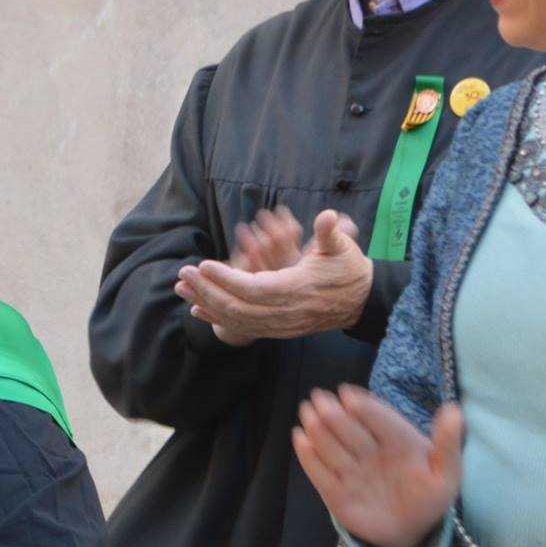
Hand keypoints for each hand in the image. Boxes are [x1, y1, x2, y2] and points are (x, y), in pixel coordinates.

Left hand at [175, 209, 373, 345]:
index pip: (253, 288)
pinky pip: (242, 327)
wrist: (362, 301)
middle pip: (238, 307)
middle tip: (183, 273)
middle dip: (208, 290)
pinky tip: (197, 309)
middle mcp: (286, 312)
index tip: (203, 265)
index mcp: (297, 289)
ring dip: (207, 304)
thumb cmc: (349, 269)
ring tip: (183, 289)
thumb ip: (331, 232)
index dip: (226, 279)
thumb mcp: (343, 247)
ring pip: (236, 319)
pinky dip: (218, 319)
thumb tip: (328, 216)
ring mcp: (281, 325)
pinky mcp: (278, 330)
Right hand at [294, 387, 463, 546]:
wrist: (410, 532)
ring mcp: (352, 471)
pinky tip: (299, 438)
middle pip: (351, 430)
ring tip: (308, 413)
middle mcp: (370, 452)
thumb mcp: (446, 474)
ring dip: (319, 429)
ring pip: (333, 447)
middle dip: (335, 414)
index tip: (349, 395)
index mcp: (398, 442)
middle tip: (320, 398)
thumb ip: (448, 444)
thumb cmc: (428, 498)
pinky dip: (309, 457)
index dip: (366, 408)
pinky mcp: (336, 493)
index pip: (380, 421)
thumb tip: (454, 409)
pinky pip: (320, 474)